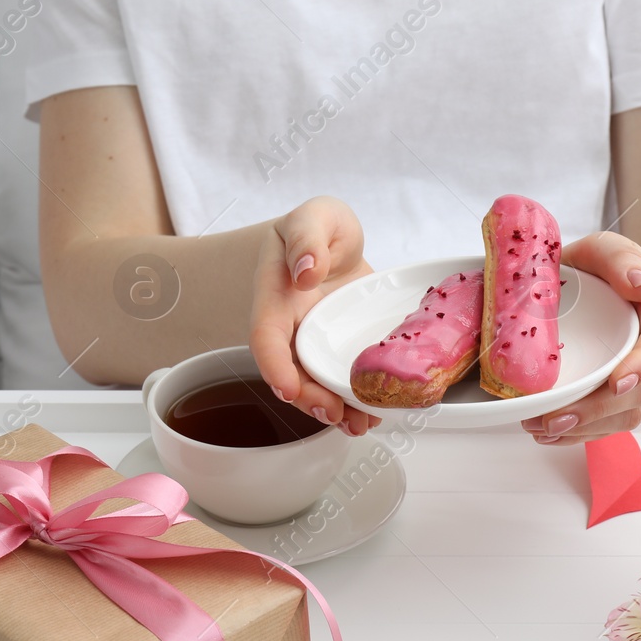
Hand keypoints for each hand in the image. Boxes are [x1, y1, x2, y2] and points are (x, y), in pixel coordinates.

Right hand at [250, 196, 380, 435]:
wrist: (333, 242)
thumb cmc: (318, 228)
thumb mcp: (315, 216)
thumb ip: (307, 237)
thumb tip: (307, 270)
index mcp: (276, 298)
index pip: (266, 337)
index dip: (274, 366)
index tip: (287, 389)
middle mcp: (293, 329)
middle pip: (292, 372)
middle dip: (310, 399)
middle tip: (335, 413)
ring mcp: (317, 344)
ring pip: (317, 384)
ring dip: (335, 410)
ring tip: (359, 424)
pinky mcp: (342, 351)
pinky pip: (343, 379)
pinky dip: (357, 400)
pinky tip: (375, 413)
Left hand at [521, 232, 640, 444]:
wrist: (615, 292)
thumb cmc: (608, 272)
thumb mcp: (607, 250)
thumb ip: (619, 258)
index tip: (615, 382)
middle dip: (598, 410)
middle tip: (554, 417)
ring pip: (625, 416)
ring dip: (584, 429)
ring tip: (541, 428)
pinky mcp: (625, 401)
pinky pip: (609, 426)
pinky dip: (579, 435)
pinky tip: (549, 434)